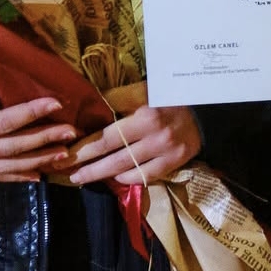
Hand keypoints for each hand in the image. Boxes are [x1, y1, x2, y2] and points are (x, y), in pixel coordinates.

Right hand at [0, 74, 74, 182]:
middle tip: (71, 131)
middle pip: (12, 147)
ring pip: (8, 166)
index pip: (2, 122)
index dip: (31, 113)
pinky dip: (18, 177)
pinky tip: (38, 176)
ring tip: (64, 153)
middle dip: (44, 139)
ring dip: (38, 160)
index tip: (55, 103)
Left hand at [65, 81, 201, 186]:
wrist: (204, 108)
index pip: (106, 137)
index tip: (67, 155)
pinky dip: (127, 178)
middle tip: (69, 175)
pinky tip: (115, 178)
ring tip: (85, 177)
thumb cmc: (168, 95)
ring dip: (104, 176)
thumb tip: (90, 112)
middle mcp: (154, 136)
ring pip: (128, 171)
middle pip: (113, 159)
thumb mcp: (142, 91)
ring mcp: (166, 151)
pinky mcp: (175, 162)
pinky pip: (145, 177)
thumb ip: (119, 101)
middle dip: (89, 169)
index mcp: (143, 115)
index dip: (84, 149)